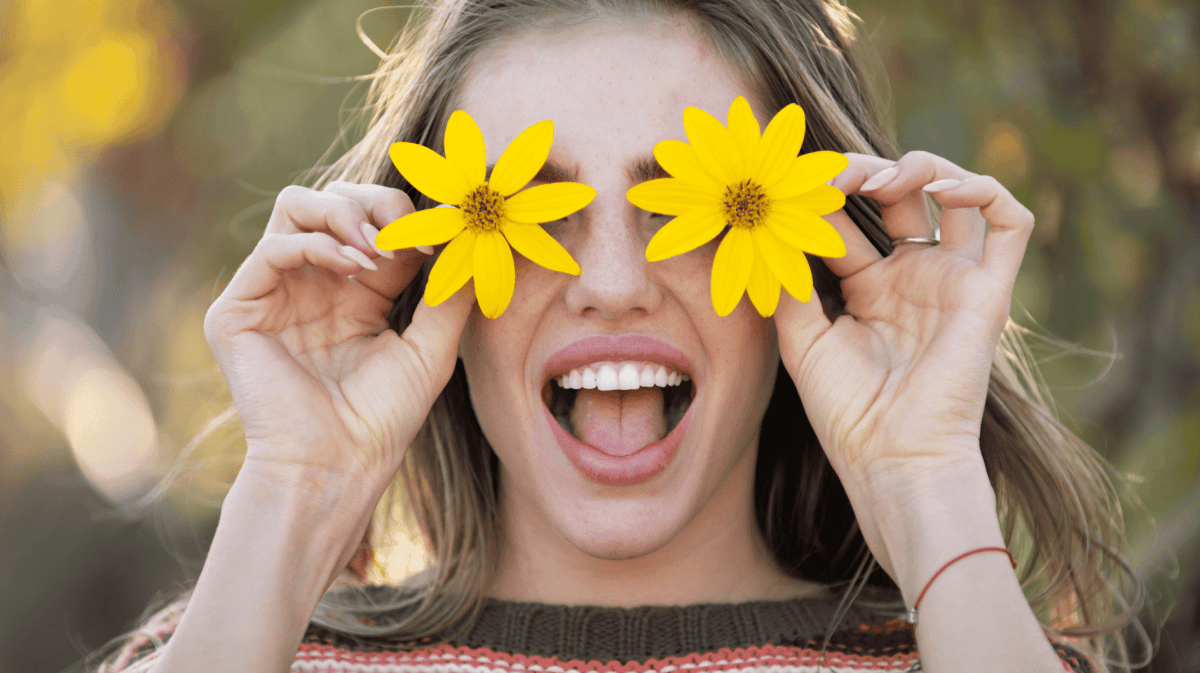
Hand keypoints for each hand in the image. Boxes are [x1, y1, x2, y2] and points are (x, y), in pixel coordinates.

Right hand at [204, 181, 472, 494]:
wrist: (337, 465)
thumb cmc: (383, 418)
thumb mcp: (430, 348)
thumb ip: (448, 296)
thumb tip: (474, 243)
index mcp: (352, 293)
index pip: (373, 224)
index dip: (405, 217)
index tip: (442, 232)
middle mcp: (310, 286)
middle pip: (332, 201)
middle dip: (374, 202)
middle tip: (405, 231)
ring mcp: (272, 295)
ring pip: (295, 208)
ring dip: (344, 213)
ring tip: (377, 247)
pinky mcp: (237, 311)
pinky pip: (273, 248)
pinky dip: (317, 244)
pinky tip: (354, 267)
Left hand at [773, 151, 1033, 571]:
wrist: (893, 460)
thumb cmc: (846, 410)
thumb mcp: (800, 336)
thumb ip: (788, 280)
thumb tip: (767, 224)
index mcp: (869, 289)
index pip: (848, 220)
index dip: (822, 197)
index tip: (789, 185)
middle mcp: (912, 277)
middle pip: (897, 197)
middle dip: (863, 173)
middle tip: (830, 174)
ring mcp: (951, 281)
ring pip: (955, 195)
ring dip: (920, 168)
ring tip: (879, 178)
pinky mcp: (989, 292)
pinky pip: (1008, 223)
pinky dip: (982, 190)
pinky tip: (938, 188)